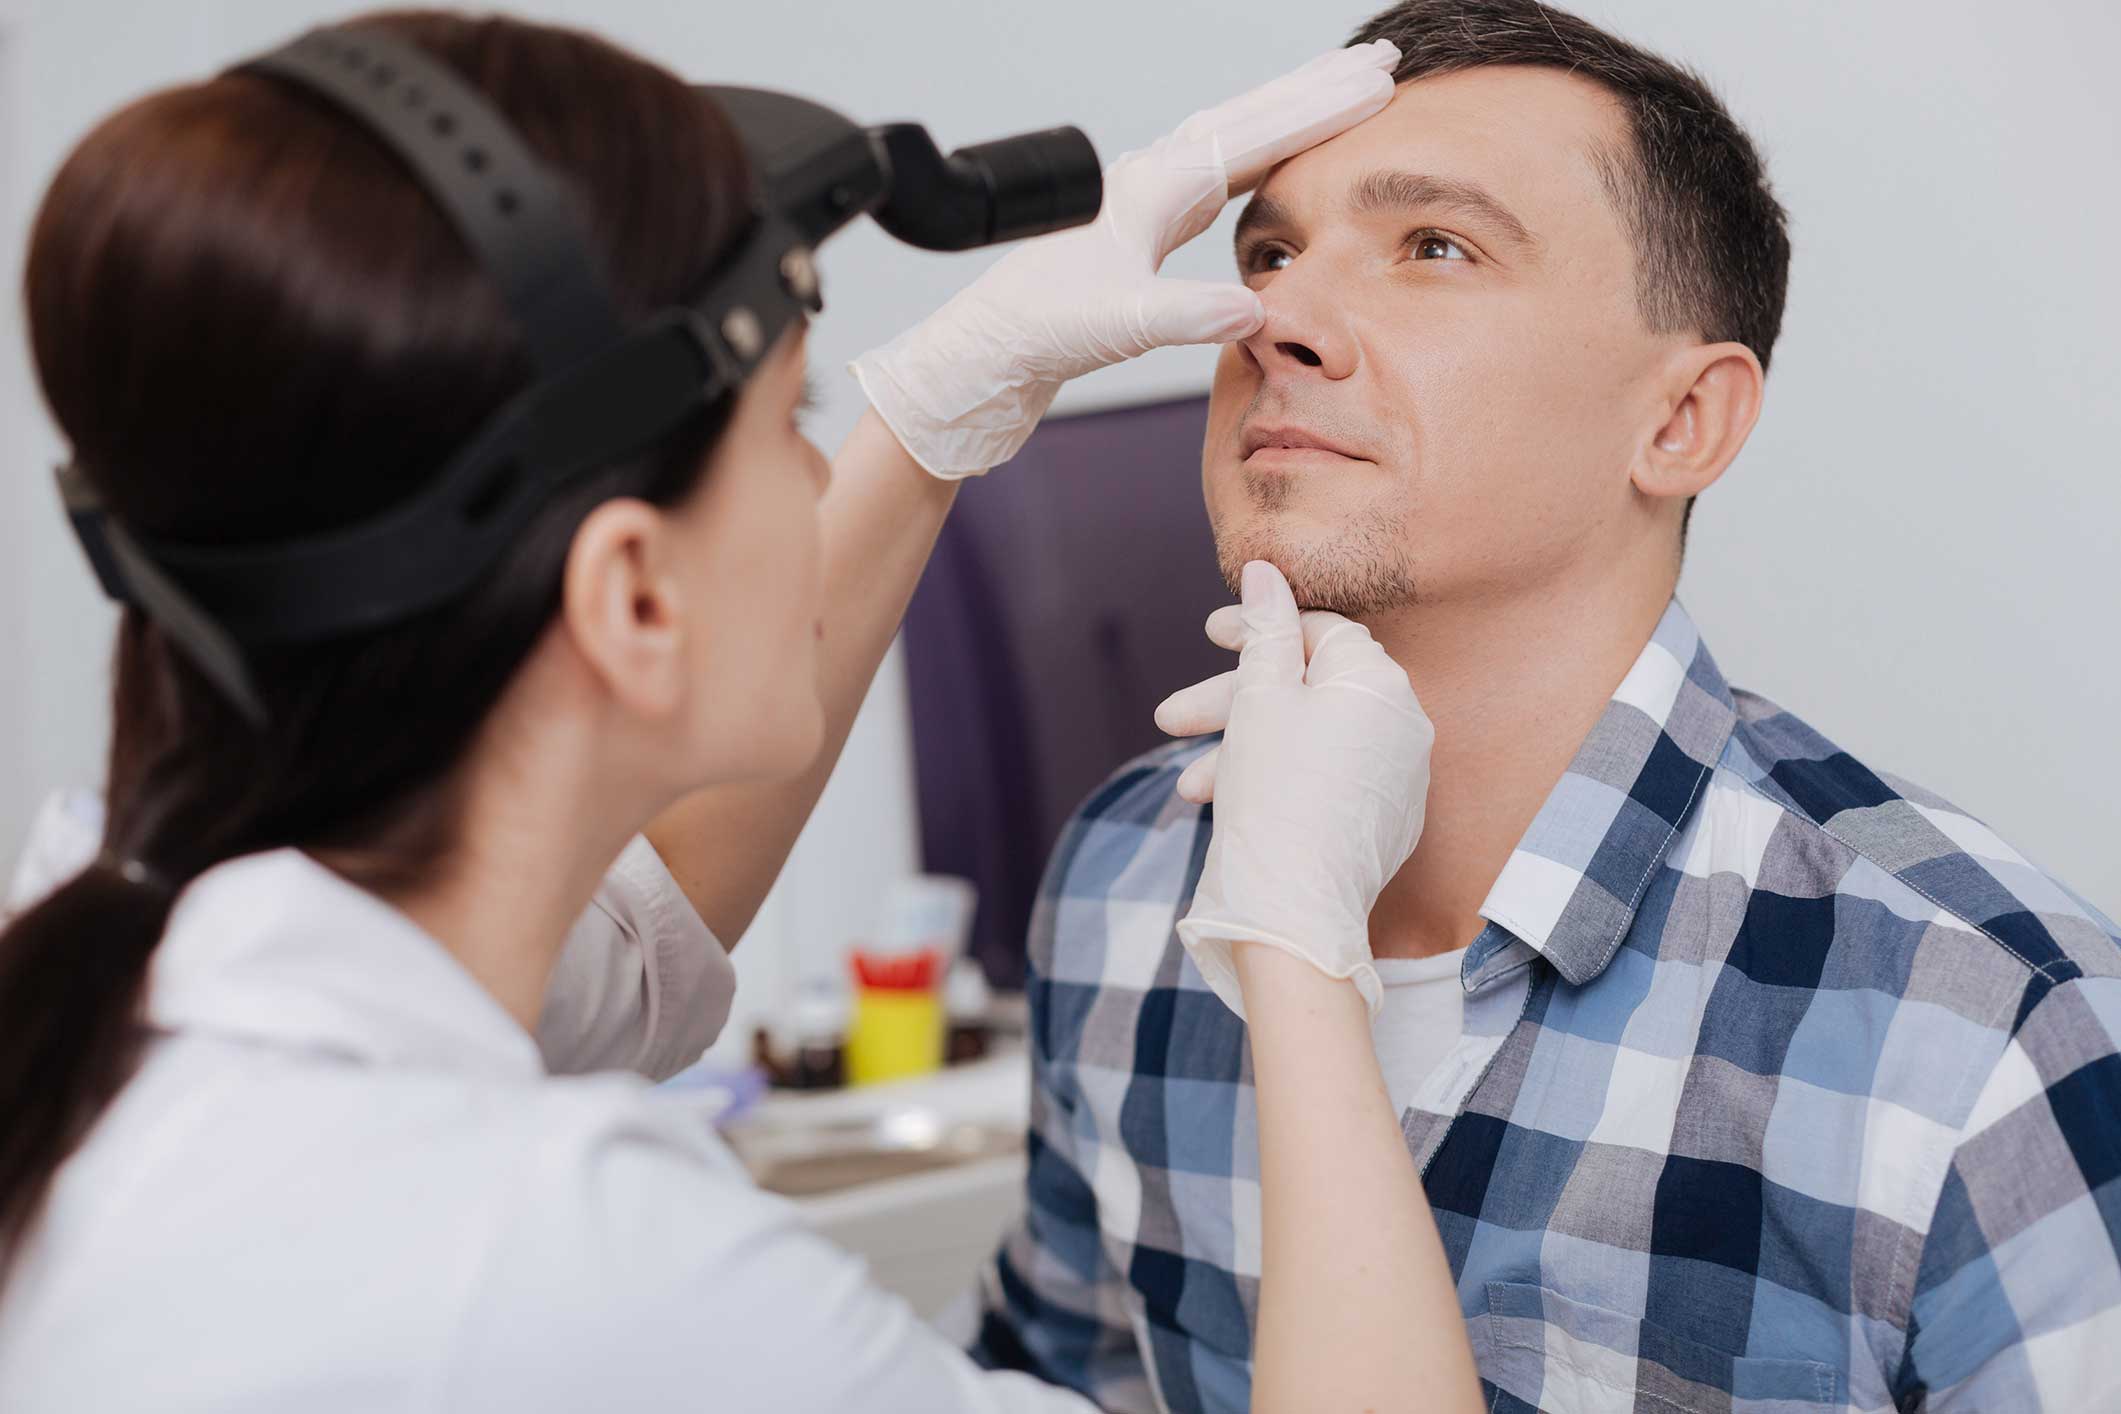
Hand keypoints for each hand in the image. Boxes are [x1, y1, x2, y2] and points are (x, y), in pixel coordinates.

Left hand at [849, 41, 1399, 477]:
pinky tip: (1274, 161)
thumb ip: (1189, 315)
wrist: (989, 354)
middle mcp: (1151, 181)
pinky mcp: (1143, 228)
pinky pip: (1218, 174)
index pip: (1254, 133)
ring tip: (1341, 94)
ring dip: (1291, 114)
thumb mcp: (1122, 325)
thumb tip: (1255, 312)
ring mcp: (1146, 201)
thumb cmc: (1041, 332)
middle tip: (1381, 61)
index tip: (1376, 81)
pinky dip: (1260, 154)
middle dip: (1317, 89)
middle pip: (1250, 117)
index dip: (1320, 107)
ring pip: (1235, 137)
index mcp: (1153, 187)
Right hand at [1168, 562, 1432, 1019]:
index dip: (1257, 627)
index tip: (1209, 635)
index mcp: (1379, 682)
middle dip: (1232, 701)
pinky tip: (1228, 806)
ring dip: (1243, 751)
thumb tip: (1266, 569)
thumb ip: (1265, 629)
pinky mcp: (1385, 820)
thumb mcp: (1260, 699)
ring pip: (1308, 740)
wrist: (1296, 915)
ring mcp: (1399, 777)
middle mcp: (1403, 723)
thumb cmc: (1275, 797)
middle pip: (1307, 688)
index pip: (1318, 629)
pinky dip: (1276, 782)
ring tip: (1191, 787)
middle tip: (1169, 718)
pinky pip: (1325, 779)